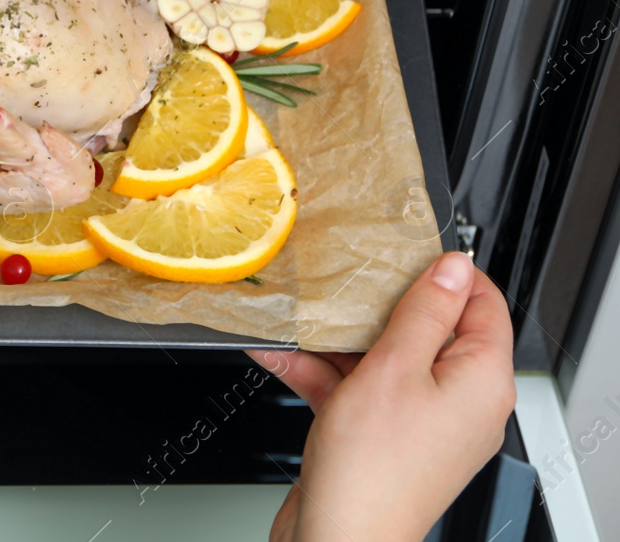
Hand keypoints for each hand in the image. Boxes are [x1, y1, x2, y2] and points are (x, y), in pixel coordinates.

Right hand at [247, 251, 515, 541]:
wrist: (338, 538)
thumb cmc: (373, 470)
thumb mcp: (394, 368)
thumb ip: (424, 312)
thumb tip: (453, 267)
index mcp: (481, 382)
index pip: (483, 304)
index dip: (445, 272)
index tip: (405, 250)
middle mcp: (459, 402)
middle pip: (427, 329)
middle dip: (377, 304)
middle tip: (345, 280)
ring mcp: (421, 422)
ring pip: (384, 358)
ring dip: (338, 338)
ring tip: (299, 316)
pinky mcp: (385, 438)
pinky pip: (358, 388)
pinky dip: (321, 371)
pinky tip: (279, 354)